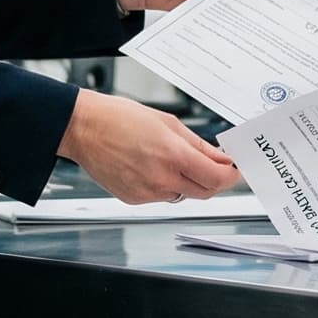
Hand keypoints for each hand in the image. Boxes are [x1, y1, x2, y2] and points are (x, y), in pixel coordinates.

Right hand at [59, 89, 241, 203]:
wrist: (82, 128)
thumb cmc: (117, 118)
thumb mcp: (167, 122)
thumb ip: (198, 144)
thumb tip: (219, 157)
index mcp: (172, 155)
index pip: (217, 178)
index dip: (231, 175)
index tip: (234, 168)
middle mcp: (161, 179)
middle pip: (206, 192)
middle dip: (214, 180)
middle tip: (214, 165)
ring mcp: (147, 193)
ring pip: (184, 195)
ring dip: (188, 182)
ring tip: (172, 159)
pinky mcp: (134, 200)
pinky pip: (162, 197)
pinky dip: (165, 185)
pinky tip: (151, 166)